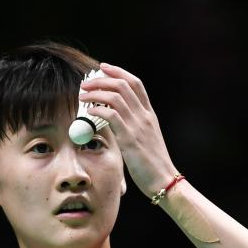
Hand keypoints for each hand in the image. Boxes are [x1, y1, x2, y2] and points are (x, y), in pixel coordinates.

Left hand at [79, 62, 178, 197]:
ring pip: (116, 97)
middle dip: (102, 79)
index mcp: (149, 114)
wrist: (164, 179)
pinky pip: (112, 116)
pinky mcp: (130, 139)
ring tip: (83, 95)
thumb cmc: (153, 164)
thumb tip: (114, 123)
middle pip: (123, 85)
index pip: (136, 83)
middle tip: (86, 82)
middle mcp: (144, 116)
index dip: (119, 72)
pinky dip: (98, 110)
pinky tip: (89, 112)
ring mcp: (138, 126)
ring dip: (96, 92)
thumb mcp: (145, 140)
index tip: (103, 67)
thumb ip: (132, 128)